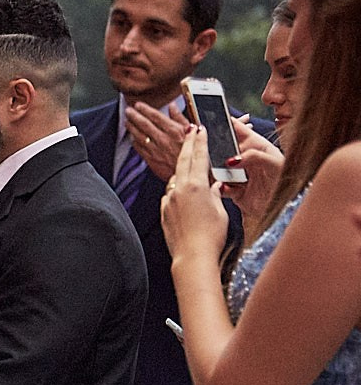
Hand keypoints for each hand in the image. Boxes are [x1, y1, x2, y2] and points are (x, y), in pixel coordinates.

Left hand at [125, 100, 192, 181]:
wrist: (191, 174)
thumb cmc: (195, 153)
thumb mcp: (193, 131)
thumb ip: (180, 118)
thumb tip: (173, 106)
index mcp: (174, 131)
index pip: (156, 116)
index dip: (145, 109)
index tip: (138, 105)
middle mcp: (163, 139)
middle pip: (145, 125)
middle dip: (135, 116)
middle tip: (128, 110)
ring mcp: (156, 150)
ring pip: (140, 136)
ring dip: (132, 127)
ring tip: (127, 121)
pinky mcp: (151, 160)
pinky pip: (139, 149)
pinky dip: (134, 141)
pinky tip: (131, 137)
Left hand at [161, 125, 229, 265]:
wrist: (192, 257)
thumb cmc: (211, 235)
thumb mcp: (219, 209)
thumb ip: (214, 193)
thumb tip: (213, 185)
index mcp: (195, 185)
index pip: (198, 157)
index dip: (199, 141)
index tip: (199, 128)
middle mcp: (178, 190)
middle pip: (182, 161)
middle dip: (187, 144)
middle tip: (189, 130)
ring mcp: (168, 202)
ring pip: (175, 179)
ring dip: (182, 170)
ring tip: (190, 163)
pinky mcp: (163, 213)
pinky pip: (170, 196)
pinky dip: (177, 191)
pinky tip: (184, 194)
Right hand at [219, 116, 283, 221]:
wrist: (284, 207)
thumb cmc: (285, 181)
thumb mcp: (274, 163)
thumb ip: (254, 157)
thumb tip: (231, 159)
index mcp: (256, 146)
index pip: (238, 130)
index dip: (226, 122)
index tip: (211, 117)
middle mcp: (245, 159)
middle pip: (224, 148)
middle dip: (214, 147)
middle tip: (205, 146)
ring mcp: (238, 174)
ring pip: (218, 167)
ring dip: (215, 169)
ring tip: (215, 171)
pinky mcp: (233, 191)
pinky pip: (219, 187)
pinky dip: (219, 188)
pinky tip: (224, 188)